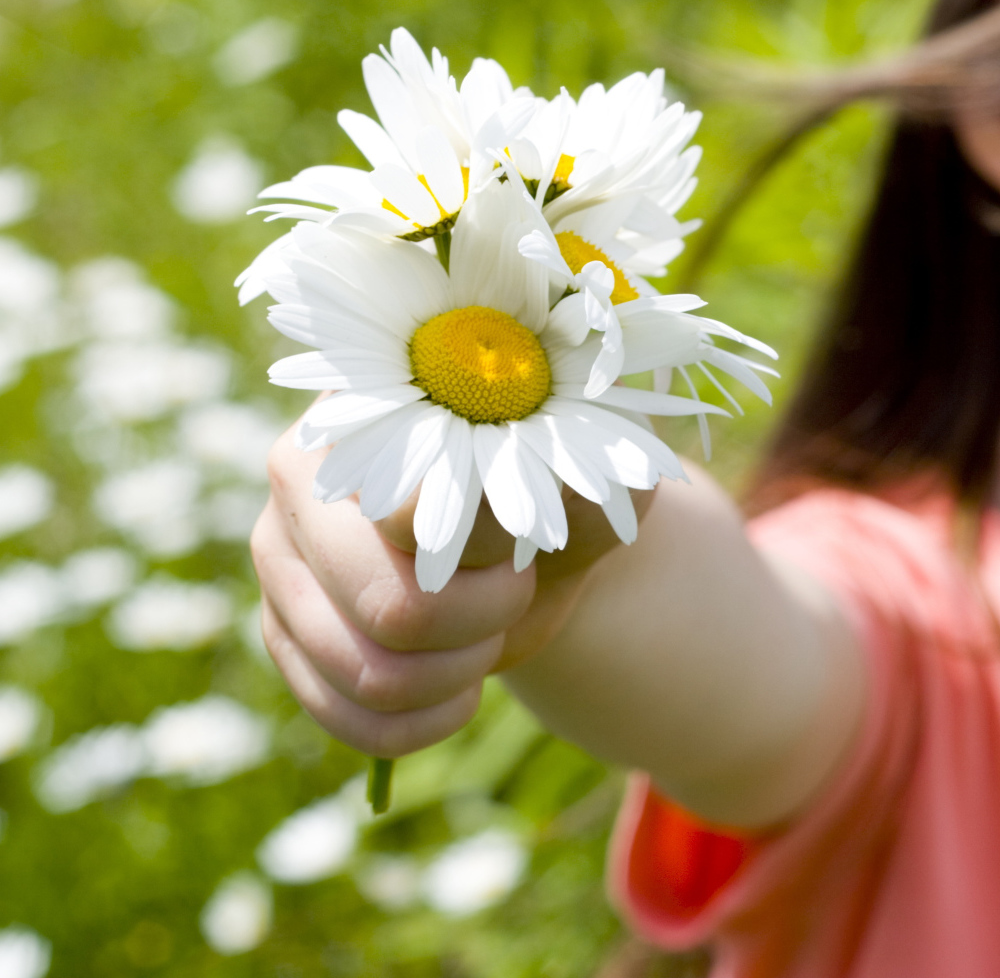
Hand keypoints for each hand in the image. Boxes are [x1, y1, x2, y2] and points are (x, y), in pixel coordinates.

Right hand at [251, 411, 649, 757]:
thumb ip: (552, 479)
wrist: (537, 542)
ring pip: (370, 674)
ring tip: (488, 631)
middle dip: (482, 619)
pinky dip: (422, 724)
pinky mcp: (283, 635)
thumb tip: (484, 504)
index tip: (528, 539)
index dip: (491, 551)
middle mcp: (300, 477)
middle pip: (389, 605)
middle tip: (515, 588)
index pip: (412, 513)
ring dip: (460, 673)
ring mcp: (279, 561)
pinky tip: (460, 692)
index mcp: (372, 409)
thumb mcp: (587, 475)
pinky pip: (346, 719)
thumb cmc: (563, 489)